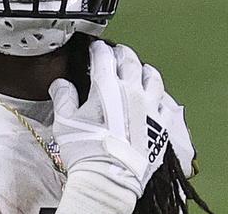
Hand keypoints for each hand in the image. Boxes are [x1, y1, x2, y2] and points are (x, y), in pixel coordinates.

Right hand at [49, 41, 179, 195]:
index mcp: (107, 87)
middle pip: (130, 62)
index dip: (98, 49)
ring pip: (153, 78)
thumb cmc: (87, 150)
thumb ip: (63, 97)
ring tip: (141, 69)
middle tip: (116, 52)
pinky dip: (160, 96)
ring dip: (144, 70)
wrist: (110, 178)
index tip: (95, 48)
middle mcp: (132, 92)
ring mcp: (150, 108)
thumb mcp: (65, 122)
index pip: (104, 57)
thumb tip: (61, 84)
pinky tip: (157, 98)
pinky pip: (166, 103)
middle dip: (122, 53)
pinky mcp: (162, 125)